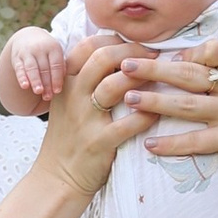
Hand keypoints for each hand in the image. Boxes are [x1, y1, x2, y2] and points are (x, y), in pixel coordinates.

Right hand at [0, 27, 65, 111]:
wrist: (28, 37)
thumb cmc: (47, 52)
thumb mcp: (56, 54)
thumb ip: (61, 67)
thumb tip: (65, 85)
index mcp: (53, 48)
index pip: (56, 64)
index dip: (57, 78)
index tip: (57, 91)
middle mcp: (40, 48)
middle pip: (44, 68)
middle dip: (46, 83)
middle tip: (48, 97)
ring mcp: (27, 52)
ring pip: (32, 68)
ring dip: (35, 80)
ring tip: (38, 91)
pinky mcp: (17, 57)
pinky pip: (19, 68)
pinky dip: (22, 77)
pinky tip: (25, 86)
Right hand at [35, 33, 149, 202]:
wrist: (57, 177)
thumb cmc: (71, 136)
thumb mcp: (68, 102)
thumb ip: (86, 79)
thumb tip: (120, 55)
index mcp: (66, 82)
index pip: (88, 46)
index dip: (116, 40)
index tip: (137, 45)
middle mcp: (73, 95)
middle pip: (102, 57)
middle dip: (133, 52)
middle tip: (154, 56)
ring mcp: (85, 118)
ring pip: (115, 85)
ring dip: (142, 77)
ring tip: (160, 78)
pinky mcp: (99, 142)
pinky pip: (129, 123)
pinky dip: (147, 114)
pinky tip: (158, 112)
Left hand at [125, 39, 217, 190]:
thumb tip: (184, 58)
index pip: (213, 49)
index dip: (186, 53)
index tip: (164, 56)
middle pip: (190, 75)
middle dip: (154, 70)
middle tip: (125, 65)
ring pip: (187, 106)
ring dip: (154, 103)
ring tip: (129, 99)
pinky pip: (195, 141)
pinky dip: (170, 143)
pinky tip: (149, 144)